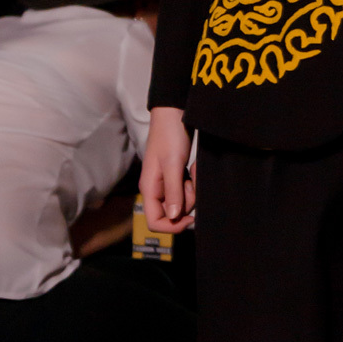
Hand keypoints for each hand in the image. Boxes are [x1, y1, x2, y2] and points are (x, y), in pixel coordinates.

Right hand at [141, 106, 194, 232]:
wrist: (173, 114)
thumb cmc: (170, 136)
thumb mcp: (173, 164)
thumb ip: (173, 191)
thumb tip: (175, 216)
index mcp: (149, 189)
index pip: (155, 222)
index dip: (172, 226)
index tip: (190, 217)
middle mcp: (155, 190)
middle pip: (172, 213)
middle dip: (187, 202)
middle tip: (191, 181)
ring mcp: (165, 184)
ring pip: (181, 202)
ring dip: (192, 190)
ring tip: (193, 170)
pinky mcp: (175, 177)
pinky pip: (186, 190)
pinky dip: (193, 183)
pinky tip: (193, 168)